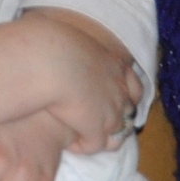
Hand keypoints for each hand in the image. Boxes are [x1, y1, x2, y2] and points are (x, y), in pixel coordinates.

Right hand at [26, 9, 142, 150]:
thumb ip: (68, 43)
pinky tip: (68, 142)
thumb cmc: (47, 42)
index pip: (132, 83)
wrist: (46, 62)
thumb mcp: (64, 35)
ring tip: (80, 132)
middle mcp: (117, 90)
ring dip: (99, 132)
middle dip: (115, 115)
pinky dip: (83, 145)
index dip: (124, 92)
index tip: (108, 95)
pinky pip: (94, 145)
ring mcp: (110, 112)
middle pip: (128, 109)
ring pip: (115, 131)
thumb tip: (49, 36)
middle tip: (94, 117)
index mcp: (112, 64)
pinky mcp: (95, 129)